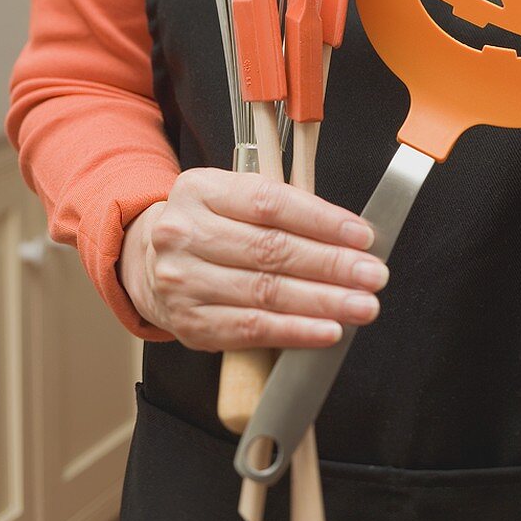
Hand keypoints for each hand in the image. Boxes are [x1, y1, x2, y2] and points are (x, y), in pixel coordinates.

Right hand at [117, 168, 387, 351]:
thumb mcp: (233, 200)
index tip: (363, 236)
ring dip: (323, 301)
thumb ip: (284, 210)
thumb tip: (352, 238)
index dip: (321, 220)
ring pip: (265, 292)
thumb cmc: (209, 229)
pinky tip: (328, 330)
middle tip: (373, 275)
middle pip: (271, 250)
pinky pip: (253, 329)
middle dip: (332, 264)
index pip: (269, 202)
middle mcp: (183, 232)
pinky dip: (296, 331)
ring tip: (363, 305)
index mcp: (200, 190)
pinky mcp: (189, 322)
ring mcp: (182, 280)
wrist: (147, 264)